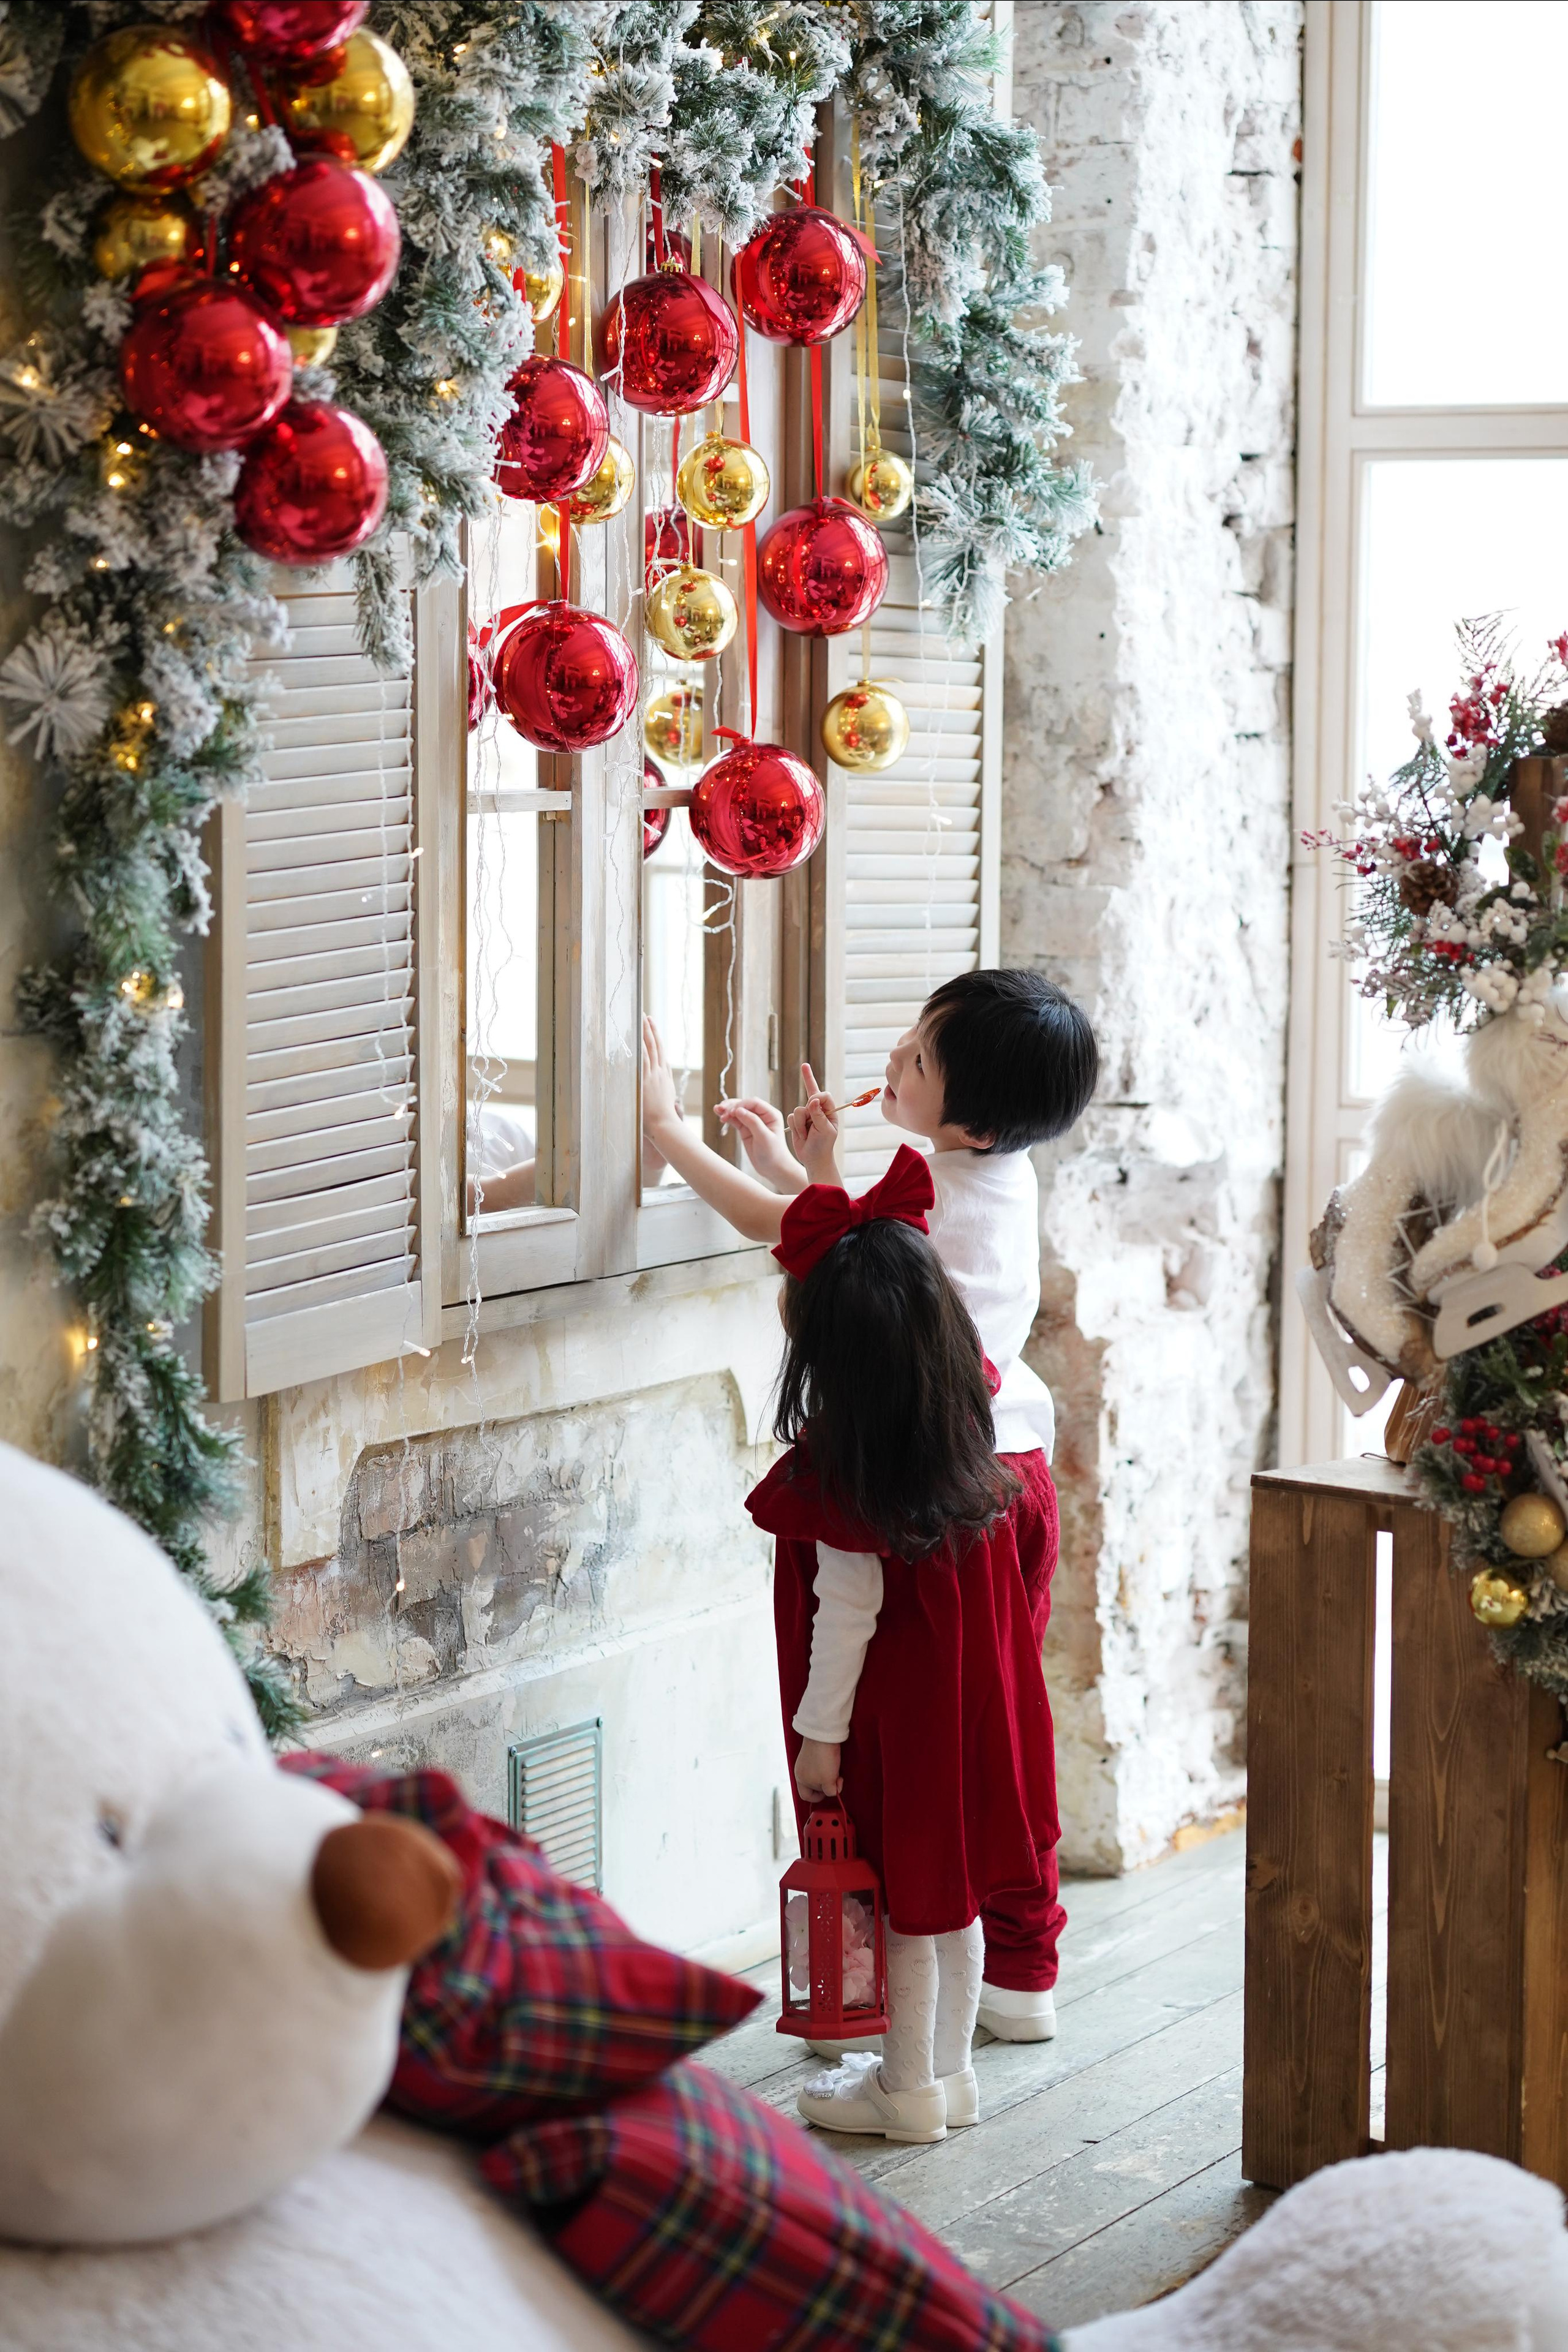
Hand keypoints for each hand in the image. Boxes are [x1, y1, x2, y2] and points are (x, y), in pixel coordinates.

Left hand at [641, 1016, 682, 1139]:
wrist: (665, 1125)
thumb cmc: (663, 1120)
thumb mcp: (666, 1102)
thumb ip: (662, 1090)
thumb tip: (660, 1085)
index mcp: (665, 1078)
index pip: (661, 1054)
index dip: (658, 1040)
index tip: (653, 1028)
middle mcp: (660, 1073)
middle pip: (656, 1046)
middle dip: (651, 1030)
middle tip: (646, 1016)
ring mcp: (653, 1075)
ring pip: (650, 1048)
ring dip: (645, 1032)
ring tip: (641, 1018)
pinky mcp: (646, 1079)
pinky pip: (642, 1058)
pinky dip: (639, 1046)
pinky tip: (635, 1035)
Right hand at [716, 1095, 802, 1190]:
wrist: (773, 1169)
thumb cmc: (773, 1154)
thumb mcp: (764, 1138)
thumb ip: (752, 1122)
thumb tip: (739, 1110)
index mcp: (771, 1114)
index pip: (754, 1103)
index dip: (741, 1104)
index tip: (732, 1112)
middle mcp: (762, 1116)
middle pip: (744, 1105)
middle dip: (732, 1106)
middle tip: (721, 1111)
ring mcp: (753, 1122)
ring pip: (738, 1111)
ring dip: (727, 1110)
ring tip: (717, 1110)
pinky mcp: (746, 1129)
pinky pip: (735, 1120)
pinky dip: (728, 1117)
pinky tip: (720, 1115)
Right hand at [786, 1062, 840, 1186]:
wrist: (813, 1159)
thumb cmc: (823, 1145)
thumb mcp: (824, 1130)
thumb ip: (819, 1115)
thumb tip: (814, 1100)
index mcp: (829, 1112)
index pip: (824, 1096)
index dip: (817, 1097)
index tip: (813, 1102)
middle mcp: (818, 1111)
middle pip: (810, 1098)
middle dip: (808, 1112)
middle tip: (811, 1126)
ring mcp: (807, 1116)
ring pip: (798, 1110)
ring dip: (800, 1124)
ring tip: (806, 1135)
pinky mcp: (796, 1121)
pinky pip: (790, 1117)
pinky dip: (795, 1127)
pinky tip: (802, 1136)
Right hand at [794, 1737, 841, 1802]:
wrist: (823, 1734)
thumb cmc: (824, 1760)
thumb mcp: (828, 1781)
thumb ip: (830, 1791)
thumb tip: (832, 1791)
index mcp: (801, 1780)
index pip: (806, 1796)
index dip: (819, 1798)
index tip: (829, 1791)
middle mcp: (801, 1771)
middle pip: (814, 1786)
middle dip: (827, 1785)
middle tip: (836, 1779)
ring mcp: (806, 1761)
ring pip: (819, 1776)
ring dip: (829, 1776)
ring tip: (836, 1770)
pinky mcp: (813, 1753)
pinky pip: (820, 1766)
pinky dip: (828, 1767)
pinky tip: (834, 1762)